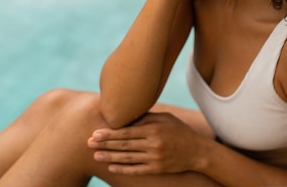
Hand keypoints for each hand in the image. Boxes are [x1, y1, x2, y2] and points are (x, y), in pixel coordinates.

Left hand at [87, 112, 204, 174]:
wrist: (197, 152)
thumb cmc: (180, 131)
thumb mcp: (166, 119)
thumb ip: (147, 118)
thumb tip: (127, 116)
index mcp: (154, 129)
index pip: (127, 132)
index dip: (110, 134)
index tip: (95, 133)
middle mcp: (153, 144)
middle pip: (124, 145)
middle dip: (105, 144)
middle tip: (89, 143)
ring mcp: (155, 158)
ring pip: (128, 158)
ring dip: (110, 158)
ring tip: (96, 156)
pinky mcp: (157, 169)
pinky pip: (136, 170)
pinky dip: (123, 169)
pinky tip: (111, 167)